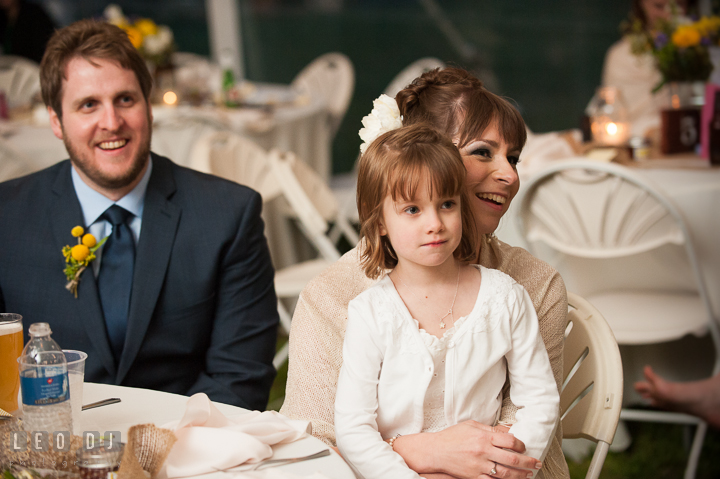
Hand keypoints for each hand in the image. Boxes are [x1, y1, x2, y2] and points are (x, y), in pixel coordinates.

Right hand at [394, 420, 541, 478]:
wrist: (435, 451)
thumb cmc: (452, 436)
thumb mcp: (471, 426)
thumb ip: (490, 429)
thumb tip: (508, 431)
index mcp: (483, 437)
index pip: (509, 440)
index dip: (521, 444)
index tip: (524, 446)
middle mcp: (483, 452)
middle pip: (512, 459)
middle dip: (528, 462)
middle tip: (537, 463)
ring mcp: (479, 466)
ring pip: (505, 474)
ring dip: (520, 475)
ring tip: (529, 475)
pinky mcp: (474, 477)